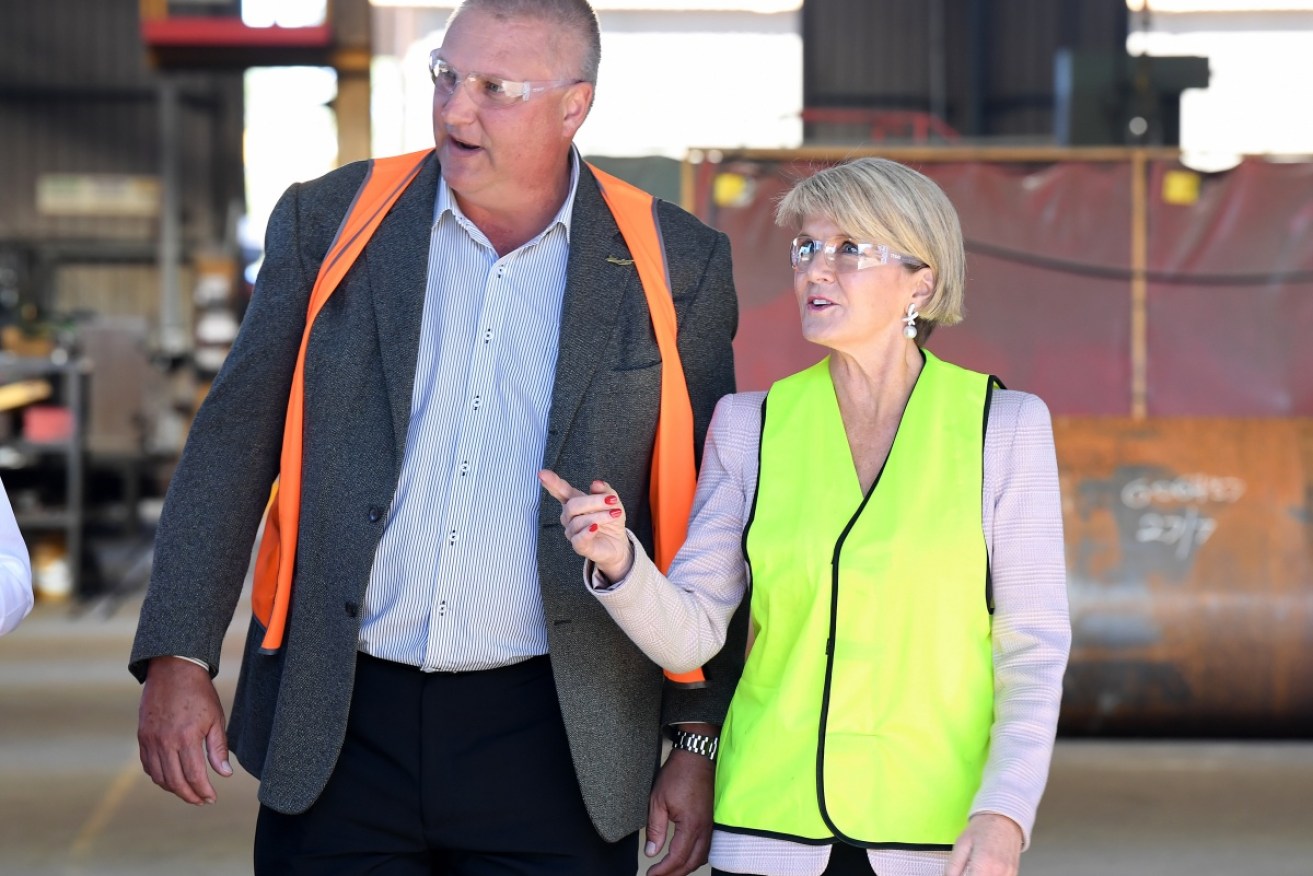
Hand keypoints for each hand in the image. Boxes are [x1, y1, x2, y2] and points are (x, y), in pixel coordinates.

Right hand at [137, 656, 232, 804]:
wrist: (173, 670)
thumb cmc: (200, 694)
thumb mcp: (216, 719)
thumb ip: (218, 749)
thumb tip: (225, 774)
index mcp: (187, 737)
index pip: (194, 776)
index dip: (203, 791)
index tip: (211, 798)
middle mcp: (165, 742)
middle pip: (175, 781)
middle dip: (189, 795)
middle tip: (201, 800)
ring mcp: (151, 740)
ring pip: (159, 777)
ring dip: (173, 789)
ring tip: (188, 792)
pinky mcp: (143, 736)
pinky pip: (148, 765)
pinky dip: (159, 776)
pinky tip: (171, 778)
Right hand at [538, 470, 633, 581]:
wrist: (618, 543)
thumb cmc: (610, 520)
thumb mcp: (612, 501)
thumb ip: (604, 491)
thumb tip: (595, 483)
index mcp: (574, 502)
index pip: (561, 491)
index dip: (552, 482)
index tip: (542, 473)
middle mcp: (569, 517)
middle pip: (573, 505)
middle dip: (594, 501)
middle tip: (612, 500)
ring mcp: (572, 532)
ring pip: (579, 521)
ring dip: (600, 516)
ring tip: (615, 514)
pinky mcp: (579, 546)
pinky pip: (578, 539)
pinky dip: (587, 532)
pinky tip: (595, 528)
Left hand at [643, 733, 715, 875]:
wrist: (696, 756)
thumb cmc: (678, 774)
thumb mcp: (658, 801)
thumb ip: (655, 829)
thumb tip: (651, 852)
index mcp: (691, 826)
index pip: (677, 858)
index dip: (662, 871)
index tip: (650, 874)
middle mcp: (704, 829)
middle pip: (691, 863)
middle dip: (674, 874)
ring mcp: (710, 825)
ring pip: (702, 857)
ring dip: (686, 867)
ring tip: (670, 870)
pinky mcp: (711, 820)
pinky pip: (707, 847)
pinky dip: (695, 857)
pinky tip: (686, 856)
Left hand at [946, 813, 1022, 875]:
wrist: (1004, 818)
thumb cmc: (983, 827)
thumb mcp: (961, 844)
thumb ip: (953, 867)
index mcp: (984, 865)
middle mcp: (999, 872)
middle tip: (967, 871)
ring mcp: (1009, 874)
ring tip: (974, 870)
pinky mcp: (1013, 873)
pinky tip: (984, 871)